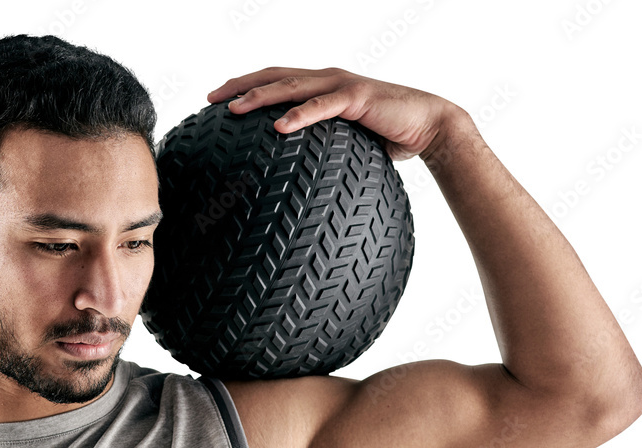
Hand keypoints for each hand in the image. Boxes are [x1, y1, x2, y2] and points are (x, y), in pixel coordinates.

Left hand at [206, 66, 463, 161]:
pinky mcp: (358, 98)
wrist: (431, 128)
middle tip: (210, 99)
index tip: (216, 101)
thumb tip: (296, 178)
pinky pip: (322, 105)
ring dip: (260, 96)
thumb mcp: (346, 144)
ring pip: (291, 86)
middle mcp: (328, 79)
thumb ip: (321, 150)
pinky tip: (278, 126)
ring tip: (233, 110)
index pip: (276, 80)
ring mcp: (341, 86)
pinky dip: (299, 114)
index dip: (246, 86)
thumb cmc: (388, 137)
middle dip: (240, 86)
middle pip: (274, 76)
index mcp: (322, 87)